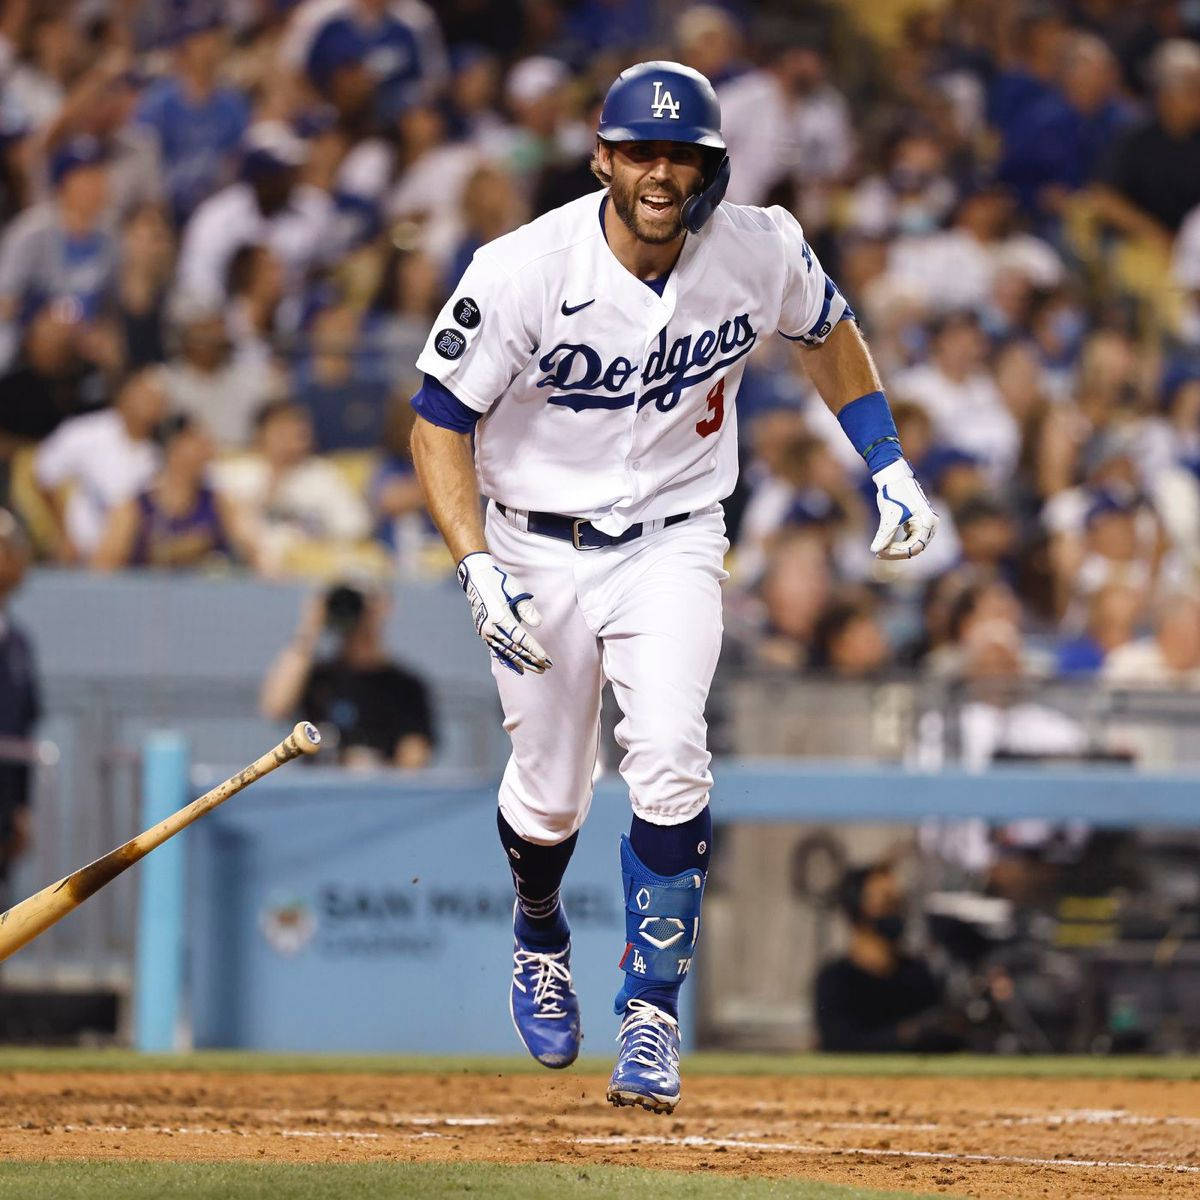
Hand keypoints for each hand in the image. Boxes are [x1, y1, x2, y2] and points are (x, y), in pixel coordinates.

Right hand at [457, 552, 551, 674]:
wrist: (476, 578)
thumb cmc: (499, 582)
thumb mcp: (515, 590)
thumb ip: (526, 608)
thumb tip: (537, 624)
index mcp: (500, 616)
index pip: (520, 638)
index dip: (534, 650)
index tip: (546, 659)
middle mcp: (491, 627)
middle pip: (514, 649)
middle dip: (531, 660)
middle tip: (546, 667)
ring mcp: (485, 631)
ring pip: (505, 652)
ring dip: (522, 662)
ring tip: (537, 669)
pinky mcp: (484, 633)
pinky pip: (497, 650)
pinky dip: (508, 660)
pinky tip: (519, 667)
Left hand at [870, 459, 937, 559]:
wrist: (894, 476)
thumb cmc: (893, 492)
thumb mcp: (888, 515)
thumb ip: (884, 534)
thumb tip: (875, 550)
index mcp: (927, 522)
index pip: (914, 547)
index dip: (896, 553)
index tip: (879, 552)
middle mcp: (930, 524)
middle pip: (915, 548)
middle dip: (896, 552)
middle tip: (878, 553)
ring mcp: (925, 522)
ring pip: (913, 544)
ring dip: (897, 548)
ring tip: (880, 550)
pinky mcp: (918, 521)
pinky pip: (911, 538)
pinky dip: (899, 542)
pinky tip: (886, 543)